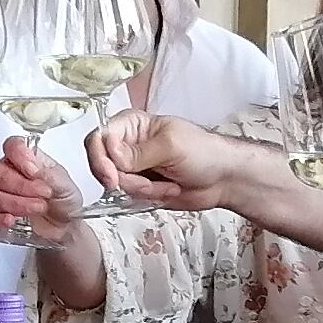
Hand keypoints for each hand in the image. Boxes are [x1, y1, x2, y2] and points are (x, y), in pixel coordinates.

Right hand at [0, 137, 82, 244]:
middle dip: (21, 186)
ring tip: (38, 207)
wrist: (67, 227)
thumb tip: (32, 166)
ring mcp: (2, 194)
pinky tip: (13, 219)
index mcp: (27, 160)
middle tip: (42, 193)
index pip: (12, 146)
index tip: (33, 172)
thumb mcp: (64, 184)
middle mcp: (11, 173)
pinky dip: (0, 218)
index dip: (19, 157)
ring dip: (16, 203)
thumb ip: (47, 173)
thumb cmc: (65, 201)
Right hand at [86, 112, 254, 207]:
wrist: (223, 179)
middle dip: (128, 180)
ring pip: (117, 185)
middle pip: (103, 165)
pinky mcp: (140, 187)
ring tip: (169, 183)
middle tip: (150, 183)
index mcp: (132, 125)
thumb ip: (138, 152)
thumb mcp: (170, 146)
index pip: (99, 137)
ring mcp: (133, 168)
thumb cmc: (204, 152)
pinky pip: (129, 197)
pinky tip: (168, 190)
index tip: (113, 177)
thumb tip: (111, 155)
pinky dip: (149, 197)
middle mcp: (128, 145)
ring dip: (144, 190)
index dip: (101, 158)